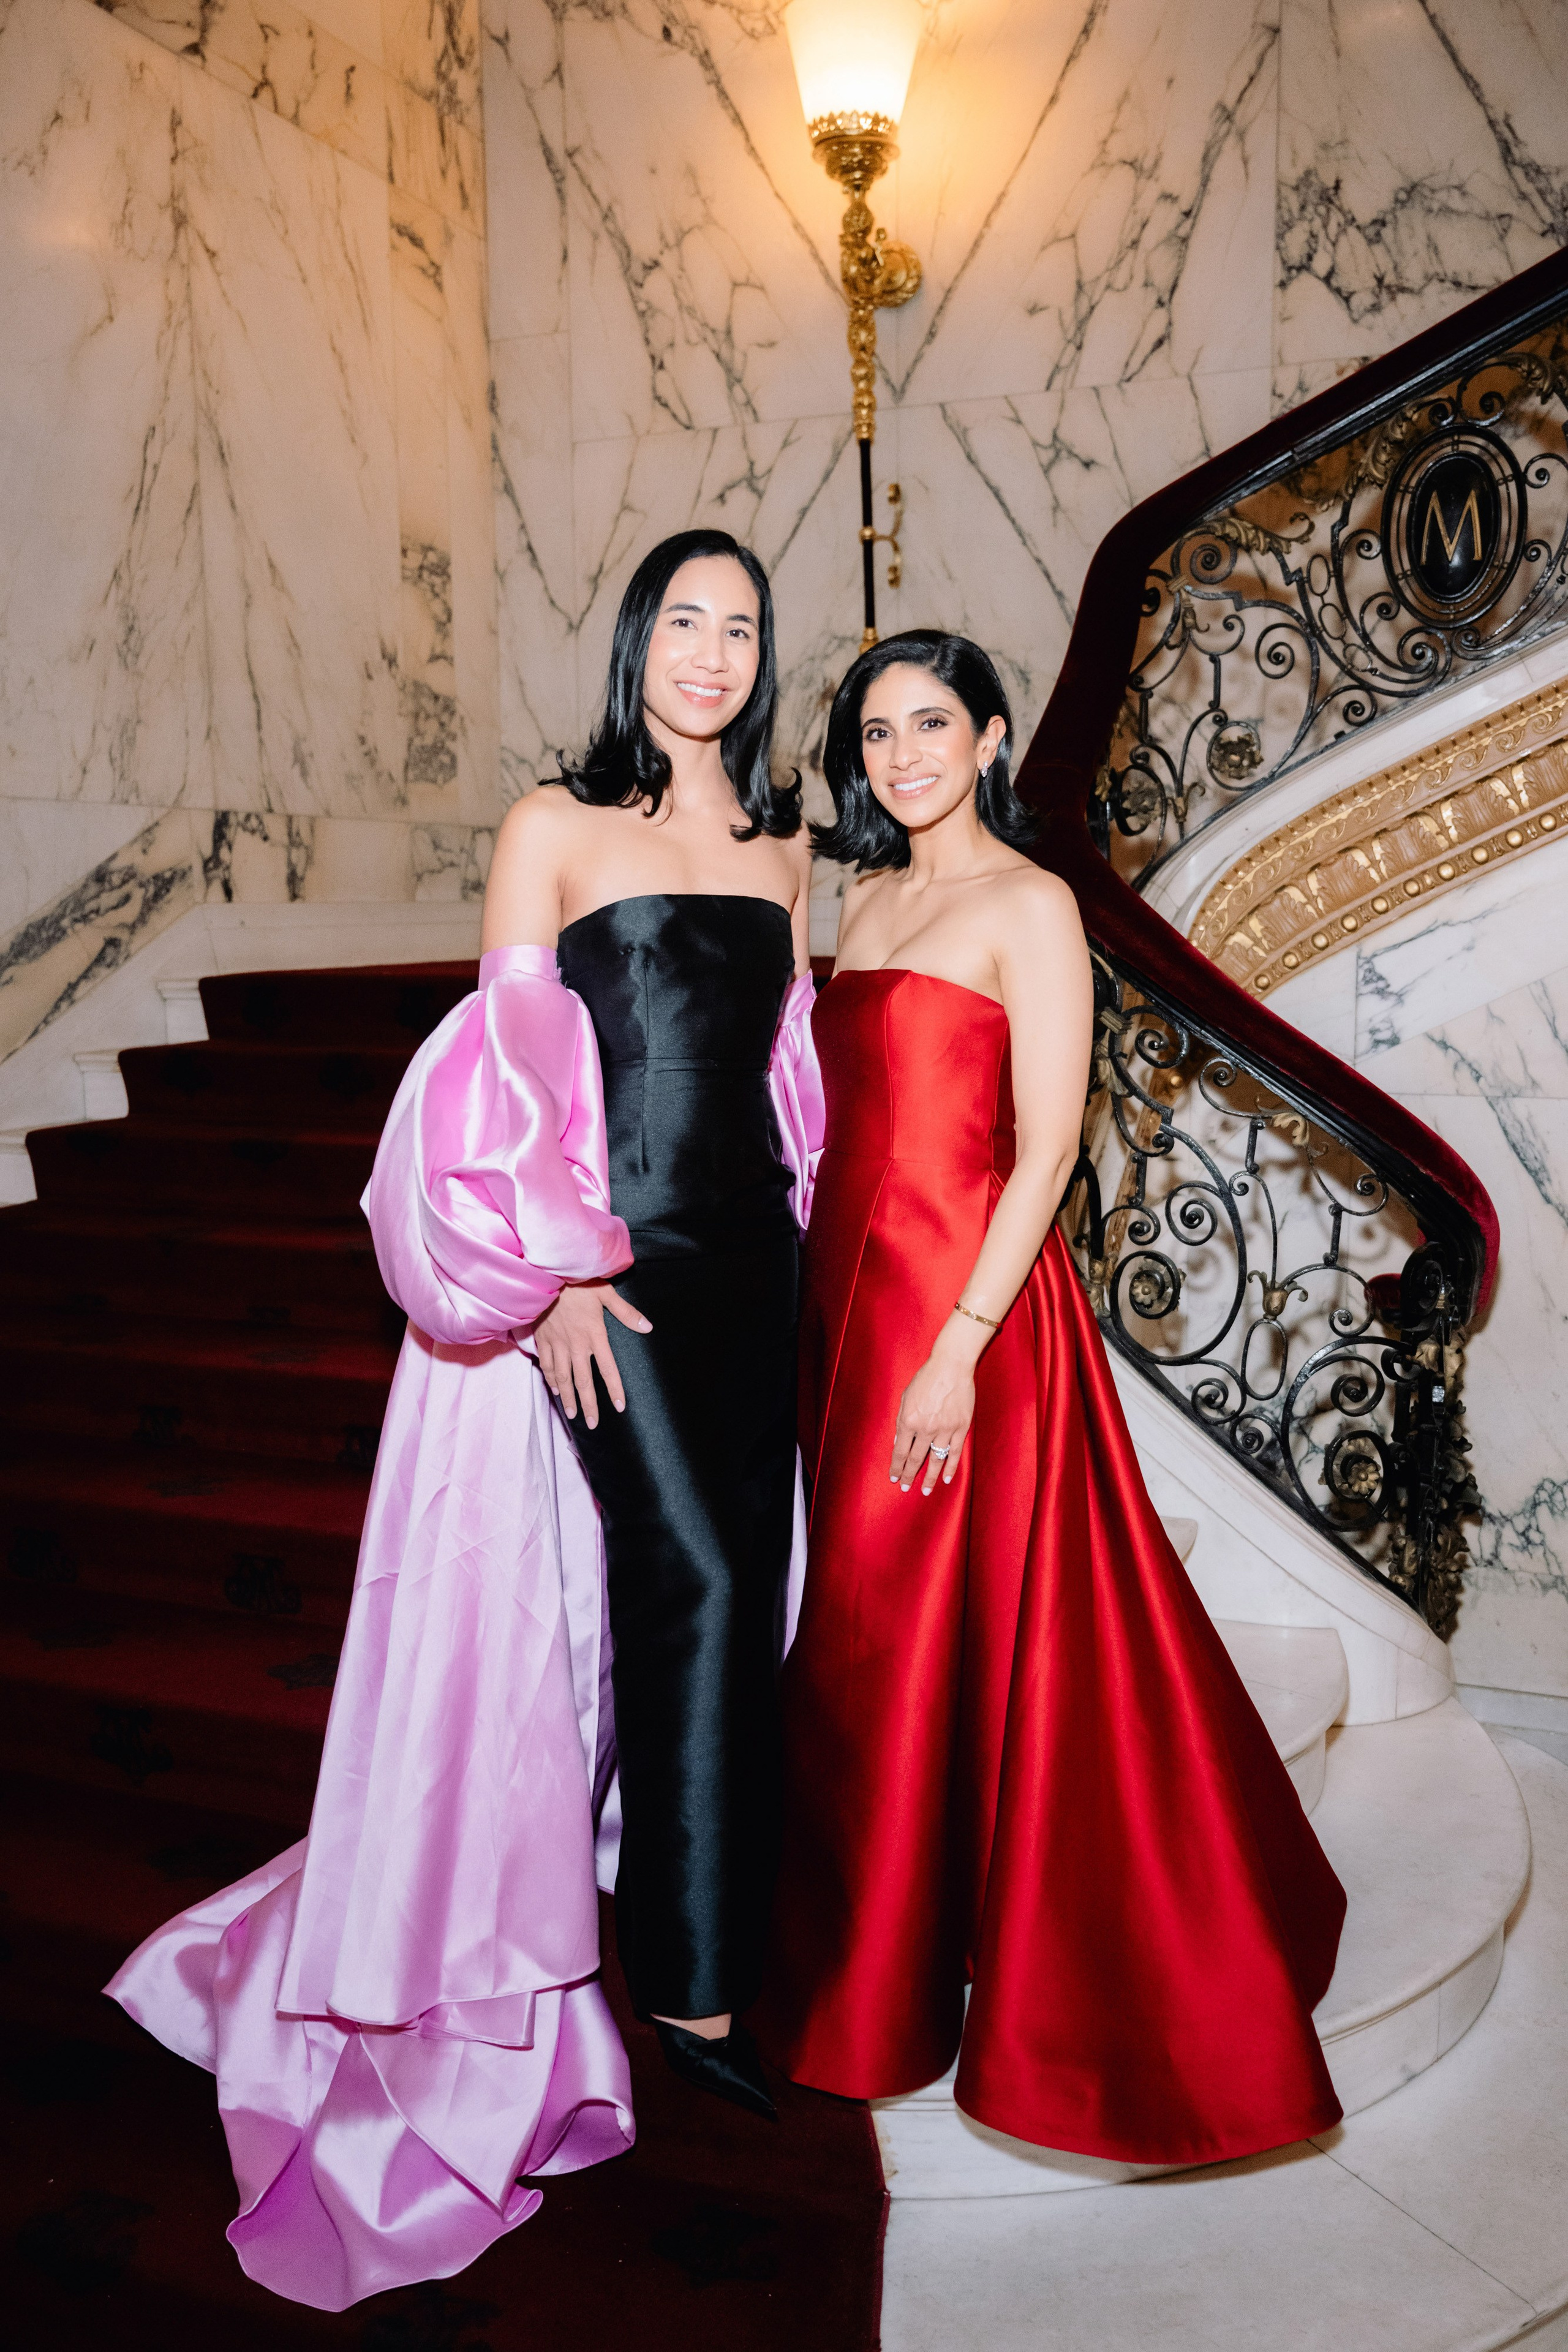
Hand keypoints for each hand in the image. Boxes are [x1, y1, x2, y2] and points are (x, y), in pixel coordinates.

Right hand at [535, 1283, 650, 1427]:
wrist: (546, 1274)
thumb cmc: (579, 1282)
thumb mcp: (607, 1293)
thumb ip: (627, 1313)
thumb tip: (648, 1327)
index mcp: (595, 1335)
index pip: (607, 1369)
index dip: (615, 1389)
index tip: (619, 1407)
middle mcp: (576, 1344)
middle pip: (583, 1381)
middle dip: (588, 1405)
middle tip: (592, 1424)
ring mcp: (557, 1343)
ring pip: (562, 1377)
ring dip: (568, 1398)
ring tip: (572, 1415)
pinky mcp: (543, 1339)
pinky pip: (546, 1364)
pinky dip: (550, 1379)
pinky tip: (555, 1390)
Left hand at [890, 1326, 979, 1495]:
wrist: (951, 1366)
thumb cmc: (926, 1378)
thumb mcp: (906, 1396)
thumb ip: (902, 1420)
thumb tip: (899, 1440)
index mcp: (909, 1420)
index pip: (900, 1451)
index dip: (896, 1467)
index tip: (894, 1478)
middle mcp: (925, 1428)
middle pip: (915, 1459)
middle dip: (909, 1475)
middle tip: (905, 1488)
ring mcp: (944, 1429)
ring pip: (935, 1460)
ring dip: (929, 1478)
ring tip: (925, 1491)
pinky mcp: (960, 1427)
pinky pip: (954, 1452)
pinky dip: (950, 1467)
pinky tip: (945, 1479)